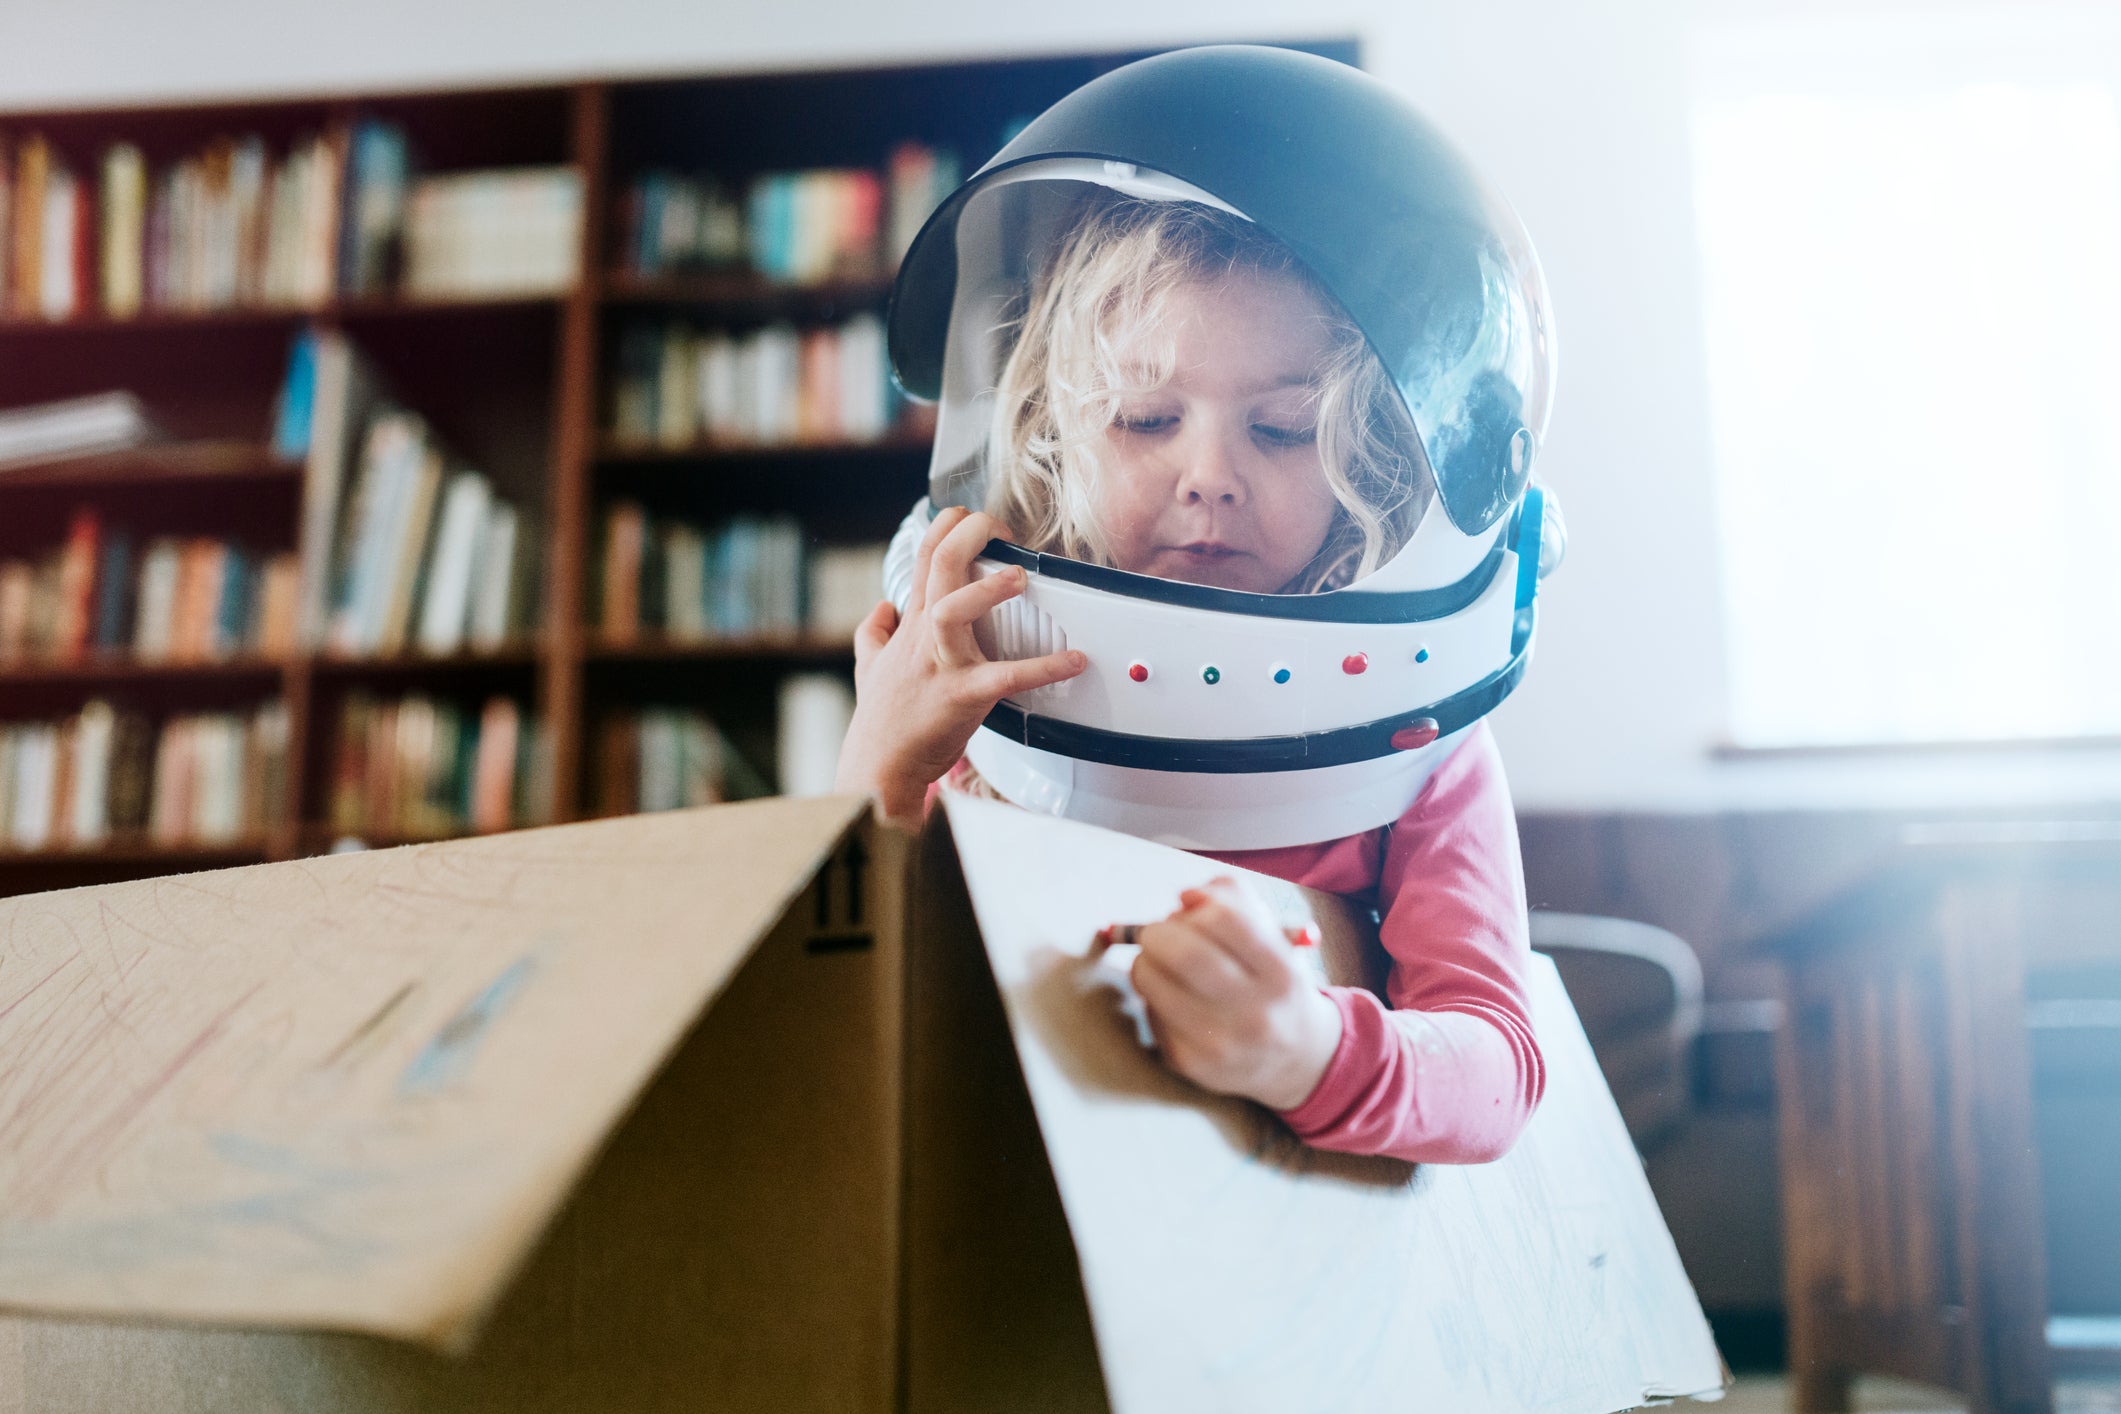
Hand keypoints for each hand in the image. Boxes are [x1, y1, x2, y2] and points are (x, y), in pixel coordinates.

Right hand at [835, 506, 1085, 827]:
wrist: (879, 767)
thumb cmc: (882, 719)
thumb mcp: (868, 667)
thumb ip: (875, 633)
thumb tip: (882, 608)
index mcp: (912, 623)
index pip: (923, 556)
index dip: (948, 525)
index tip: (974, 516)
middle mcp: (924, 635)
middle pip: (938, 566)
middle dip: (968, 533)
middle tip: (999, 525)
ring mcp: (942, 664)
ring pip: (954, 610)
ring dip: (987, 589)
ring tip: (1020, 576)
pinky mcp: (963, 696)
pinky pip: (1007, 677)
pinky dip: (1044, 667)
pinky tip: (1075, 660)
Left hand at [1126, 877, 1342, 1110]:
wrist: (1294, 1059)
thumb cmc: (1272, 982)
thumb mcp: (1273, 936)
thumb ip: (1233, 898)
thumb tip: (1187, 896)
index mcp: (1281, 973)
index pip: (1223, 919)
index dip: (1195, 905)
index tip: (1188, 910)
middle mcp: (1256, 1013)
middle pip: (1185, 953)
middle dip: (1156, 932)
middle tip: (1155, 933)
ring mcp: (1222, 1044)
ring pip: (1152, 981)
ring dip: (1144, 961)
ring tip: (1157, 961)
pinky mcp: (1191, 1063)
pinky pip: (1149, 1012)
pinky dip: (1150, 995)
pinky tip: (1171, 998)